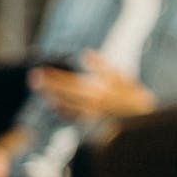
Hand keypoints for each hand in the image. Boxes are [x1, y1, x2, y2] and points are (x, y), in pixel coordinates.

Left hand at [29, 49, 155, 120]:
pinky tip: (55, 105)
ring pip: (66, 106)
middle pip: (64, 94)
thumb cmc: (132, 94)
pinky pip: (74, 117)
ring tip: (42, 91)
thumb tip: (85, 54)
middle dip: (49, 85)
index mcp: (97, 91)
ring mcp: (90, 115)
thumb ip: (101, 66)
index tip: (41, 71)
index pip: (69, 82)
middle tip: (34, 79)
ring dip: (53, 97)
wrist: (142, 117)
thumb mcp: (120, 76)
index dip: (54, 76)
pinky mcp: (92, 122)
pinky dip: (63, 111)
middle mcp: (91, 104)